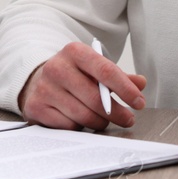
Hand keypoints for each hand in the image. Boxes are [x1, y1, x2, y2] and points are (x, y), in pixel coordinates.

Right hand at [19, 41, 146, 129]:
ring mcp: (45, 88)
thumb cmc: (74, 75)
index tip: (139, 103)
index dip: (126, 89)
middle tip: (128, 118)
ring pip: (83, 115)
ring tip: (104, 120)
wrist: (38, 80)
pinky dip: (80, 127)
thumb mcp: (94, 68)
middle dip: (117, 112)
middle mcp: (57, 67)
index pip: (106, 71)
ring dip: (100, 122)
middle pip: (95, 98)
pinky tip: (80, 120)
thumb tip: (140, 83)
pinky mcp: (37, 107)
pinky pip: (69, 126)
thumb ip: (118, 76)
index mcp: (75, 52)